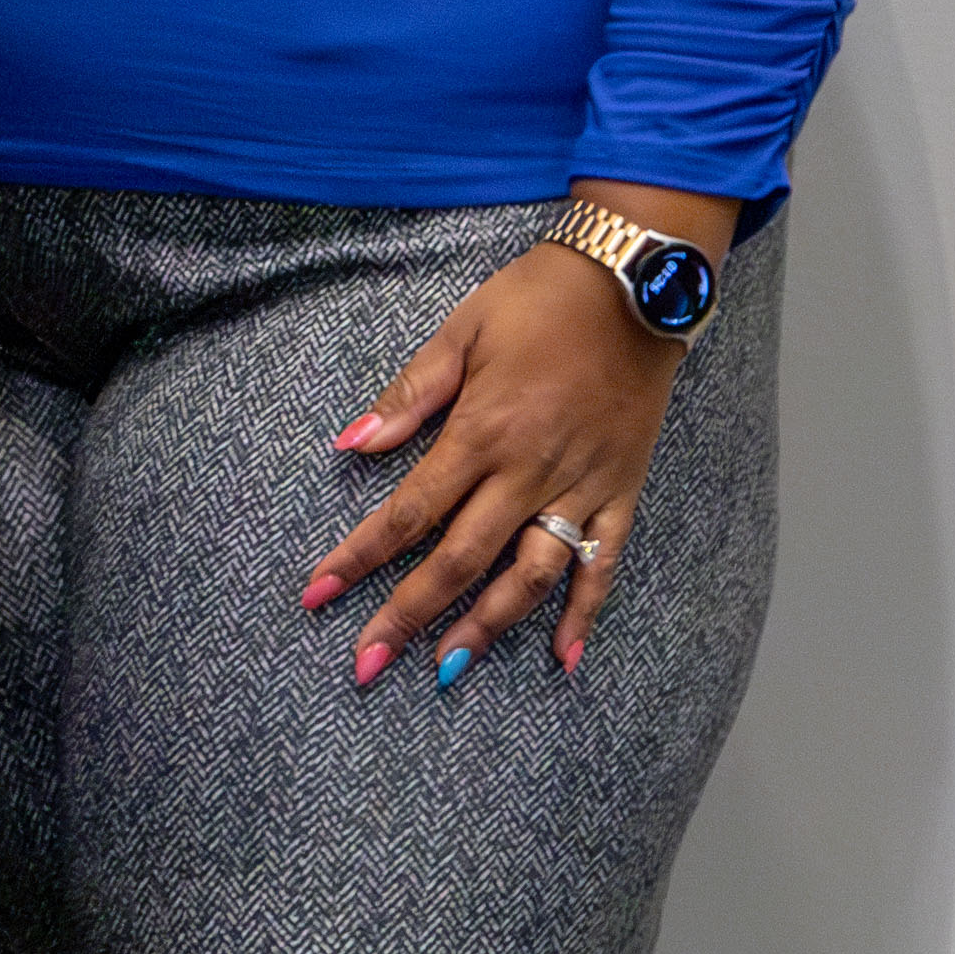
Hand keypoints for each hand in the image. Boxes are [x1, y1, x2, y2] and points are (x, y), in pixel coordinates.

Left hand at [306, 194, 722, 683]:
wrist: (638, 283)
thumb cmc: (539, 301)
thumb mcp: (460, 332)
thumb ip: (409, 396)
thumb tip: (351, 443)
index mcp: (482, 433)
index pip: (408, 514)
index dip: (358, 558)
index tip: (317, 595)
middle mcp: (530, 472)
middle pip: (459, 560)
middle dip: (407, 615)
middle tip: (366, 664)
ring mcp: (581, 486)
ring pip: (529, 576)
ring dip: (486, 627)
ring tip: (445, 670)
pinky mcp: (622, 489)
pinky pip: (604, 562)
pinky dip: (586, 613)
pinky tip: (564, 658)